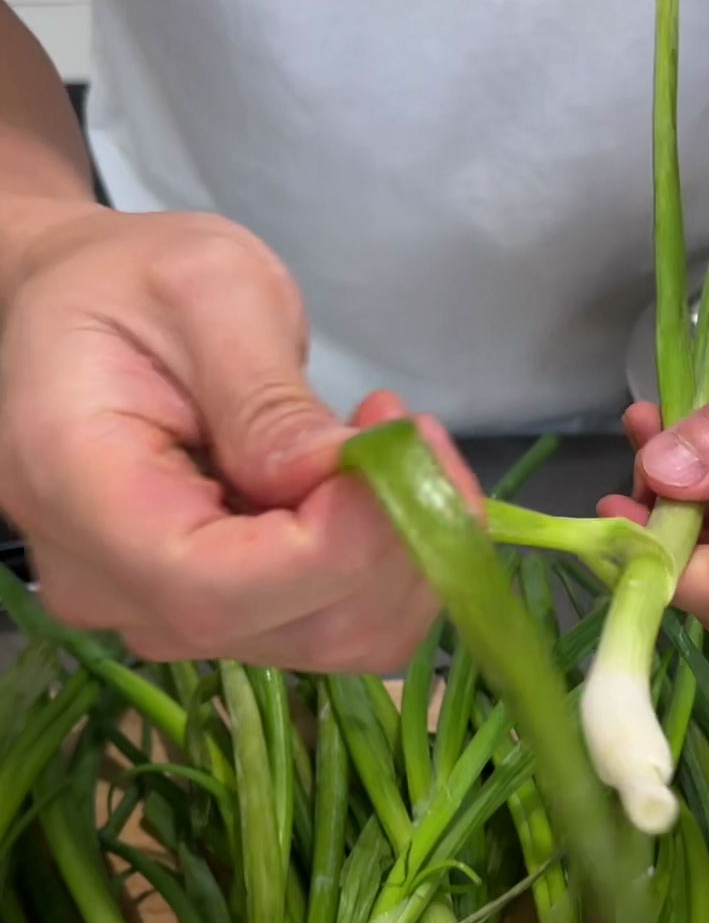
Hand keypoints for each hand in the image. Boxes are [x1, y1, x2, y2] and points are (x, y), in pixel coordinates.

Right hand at [0, 204, 475, 669]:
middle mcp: (105, 583)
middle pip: (283, 626)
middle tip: (420, 435)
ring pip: (325, 640)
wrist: (83, 313)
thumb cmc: (131, 282)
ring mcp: (157, 615)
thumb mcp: (206, 288)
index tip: (405, 460)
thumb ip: (264, 394)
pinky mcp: (211, 617)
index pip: (212, 585)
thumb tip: (333, 476)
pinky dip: (382, 566)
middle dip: (390, 543)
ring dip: (398, 555)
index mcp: (75, 489)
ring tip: (394, 448)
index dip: (333, 549)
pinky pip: (327, 626)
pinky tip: (370, 488)